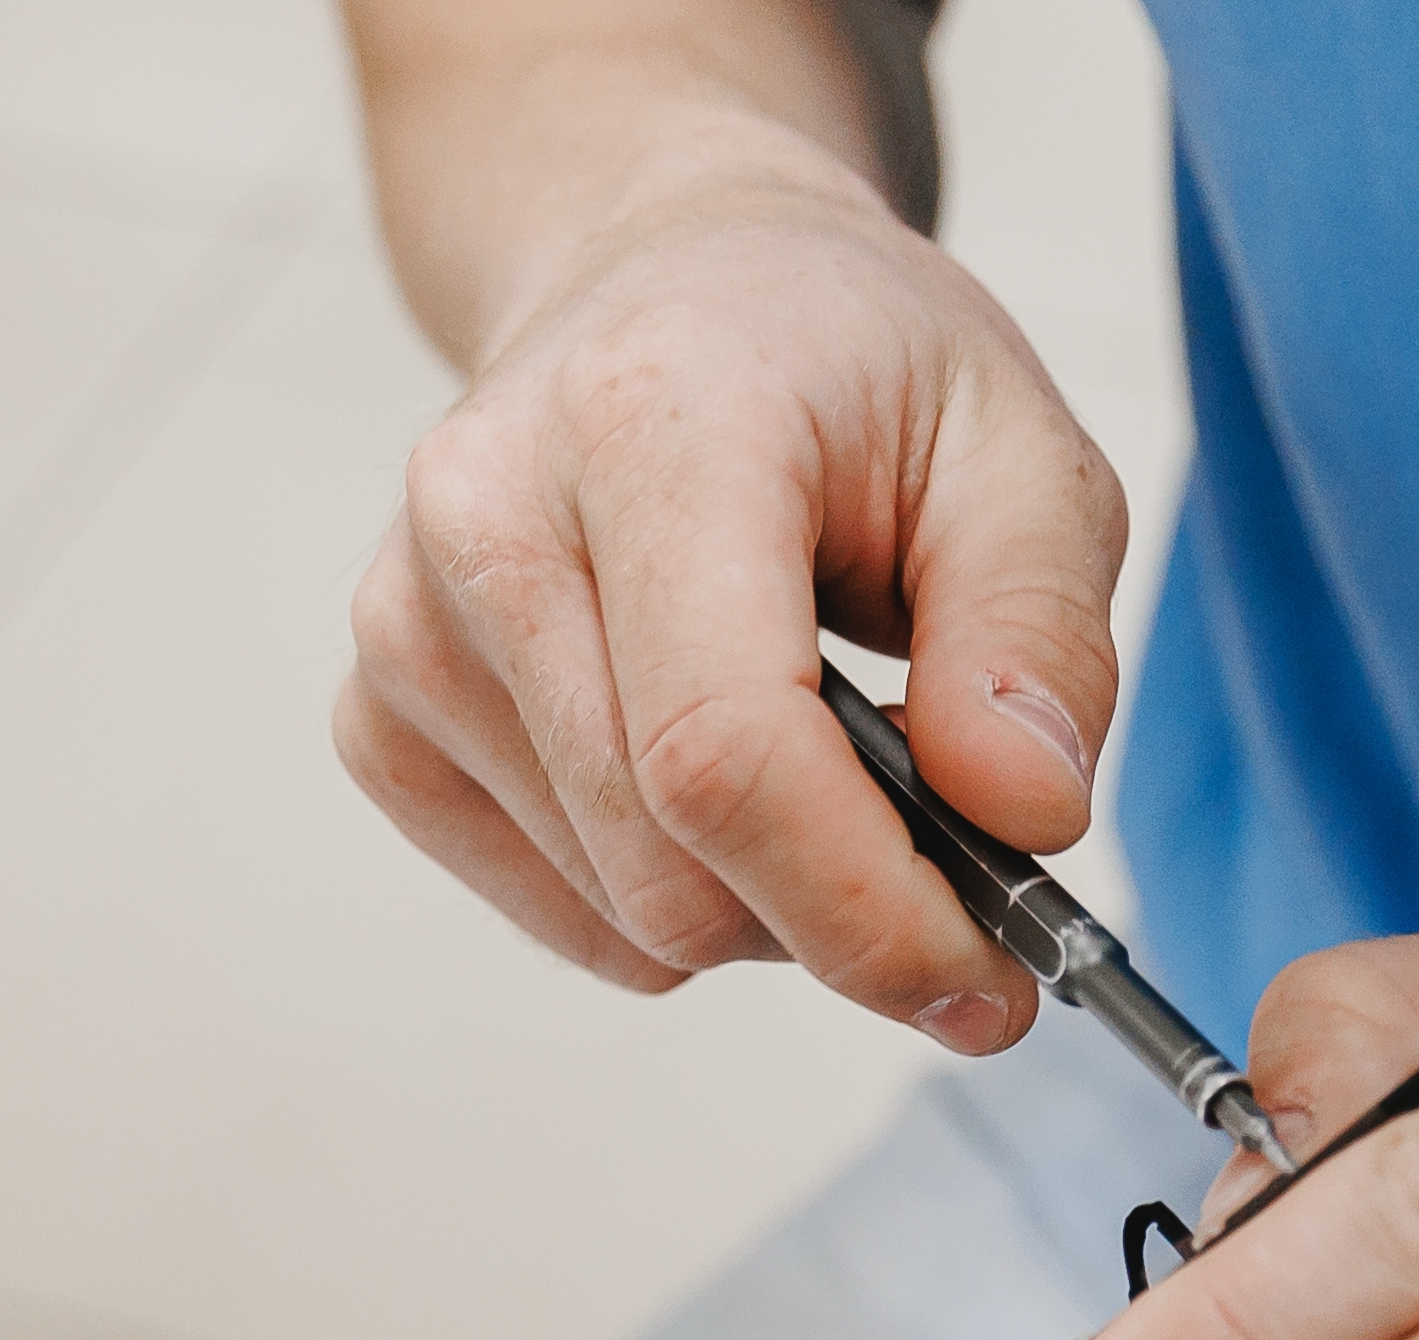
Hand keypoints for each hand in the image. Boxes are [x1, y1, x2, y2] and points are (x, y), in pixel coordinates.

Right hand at [333, 100, 1125, 1049]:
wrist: (671, 284)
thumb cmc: (847, 368)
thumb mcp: (1022, 451)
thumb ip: (1038, 634)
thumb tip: (1025, 817)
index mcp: (650, 420)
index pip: (721, 752)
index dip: (863, 908)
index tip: (985, 976)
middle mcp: (486, 518)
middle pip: (669, 867)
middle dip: (839, 916)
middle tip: (948, 857)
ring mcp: (408, 625)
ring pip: (622, 915)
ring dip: (764, 901)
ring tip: (826, 753)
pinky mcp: (380, 716)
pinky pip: (562, 913)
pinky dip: (673, 893)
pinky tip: (711, 767)